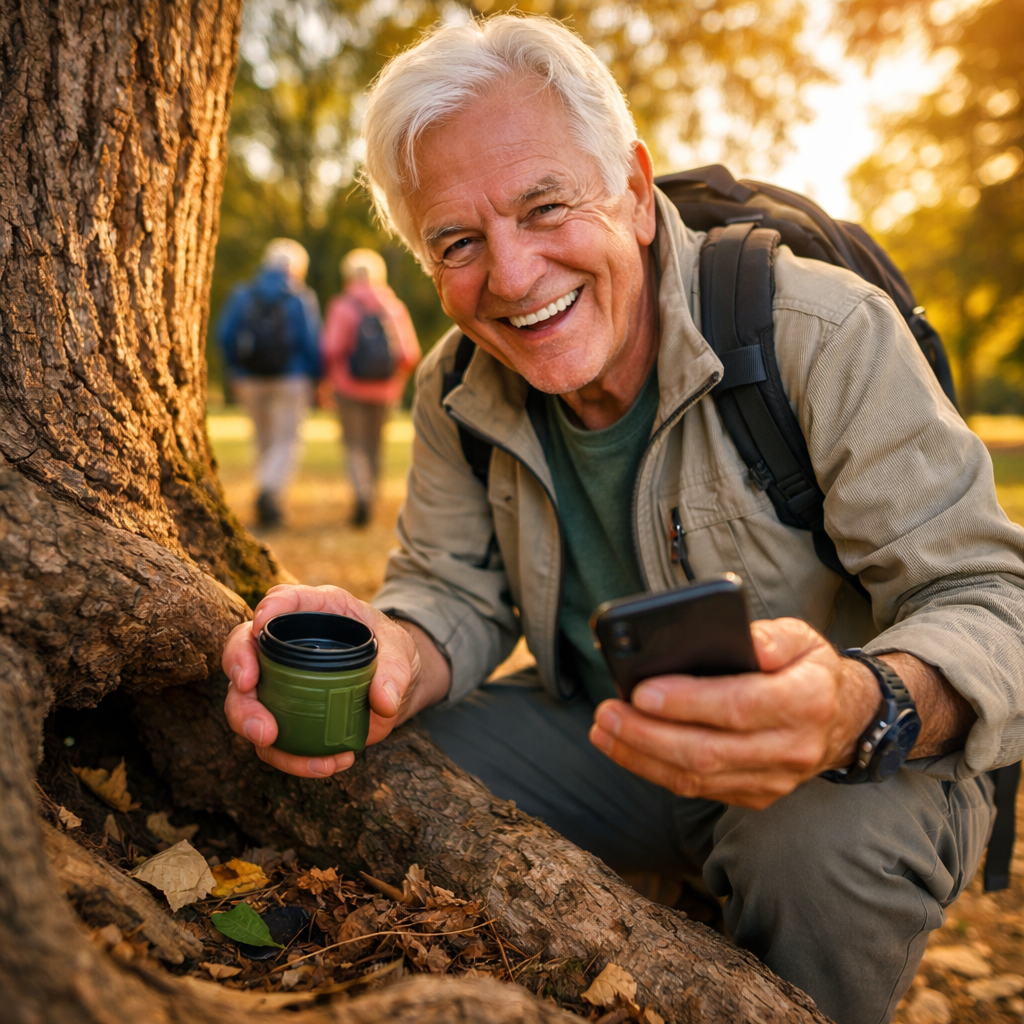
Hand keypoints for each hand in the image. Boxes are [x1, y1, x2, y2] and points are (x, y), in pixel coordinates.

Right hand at [222, 585, 423, 777]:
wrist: (395, 688)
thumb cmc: (392, 653)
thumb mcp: (402, 653)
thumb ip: (396, 671)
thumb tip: (383, 702)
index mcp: (316, 612)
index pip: (284, 599)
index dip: (269, 607)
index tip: (261, 624)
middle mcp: (286, 643)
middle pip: (244, 648)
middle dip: (238, 669)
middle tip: (249, 688)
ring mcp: (278, 681)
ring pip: (243, 699)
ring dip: (248, 721)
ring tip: (269, 739)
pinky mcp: (284, 716)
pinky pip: (274, 741)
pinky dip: (292, 758)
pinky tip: (326, 765)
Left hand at [589, 618, 879, 808]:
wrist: (843, 720)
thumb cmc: (809, 670)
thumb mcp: (803, 639)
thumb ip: (774, 637)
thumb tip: (745, 641)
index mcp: (805, 702)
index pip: (739, 706)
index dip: (687, 702)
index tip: (641, 690)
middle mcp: (791, 748)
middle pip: (708, 751)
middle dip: (648, 734)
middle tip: (606, 713)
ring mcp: (773, 780)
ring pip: (697, 778)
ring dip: (641, 756)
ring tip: (603, 730)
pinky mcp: (754, 796)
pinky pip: (697, 790)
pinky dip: (654, 770)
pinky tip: (624, 747)